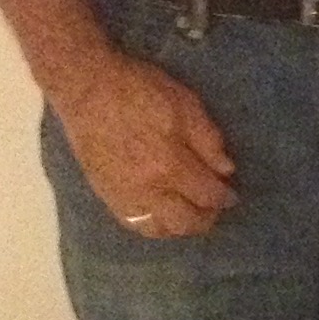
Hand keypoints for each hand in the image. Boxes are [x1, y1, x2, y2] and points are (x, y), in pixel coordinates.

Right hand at [53, 50, 236, 238]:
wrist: (87, 90)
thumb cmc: (140, 90)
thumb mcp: (186, 104)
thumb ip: (208, 140)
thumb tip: (226, 170)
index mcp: (170, 165)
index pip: (207, 195)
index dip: (224, 198)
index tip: (231, 195)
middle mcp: (148, 189)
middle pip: (185, 222)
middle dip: (206, 218)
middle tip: (214, 207)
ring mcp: (124, 196)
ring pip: (160, 230)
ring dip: (180, 226)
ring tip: (190, 212)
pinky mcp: (106, 196)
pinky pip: (135, 224)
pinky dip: (154, 226)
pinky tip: (163, 215)